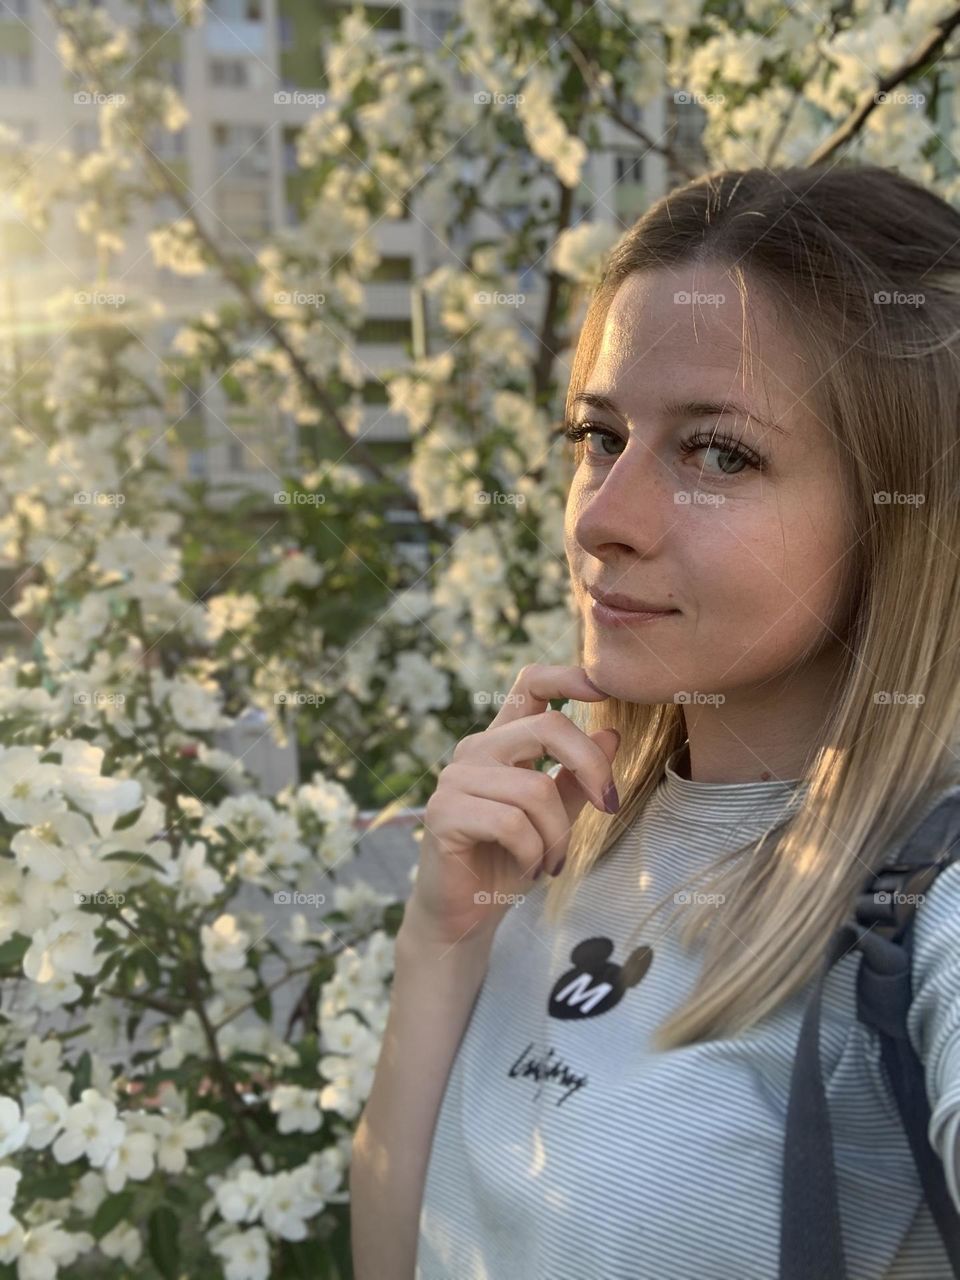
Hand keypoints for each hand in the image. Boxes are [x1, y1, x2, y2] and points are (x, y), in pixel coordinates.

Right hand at [401, 664, 620, 951]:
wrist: (465, 916)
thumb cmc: (508, 862)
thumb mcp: (556, 819)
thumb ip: (578, 778)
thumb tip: (612, 733)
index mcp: (502, 742)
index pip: (530, 685)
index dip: (566, 676)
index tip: (603, 688)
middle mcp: (476, 750)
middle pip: (548, 728)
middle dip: (591, 768)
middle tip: (609, 807)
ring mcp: (455, 779)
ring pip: (535, 789)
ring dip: (558, 835)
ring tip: (551, 861)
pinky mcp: (443, 813)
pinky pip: (511, 823)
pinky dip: (533, 853)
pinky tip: (529, 869)